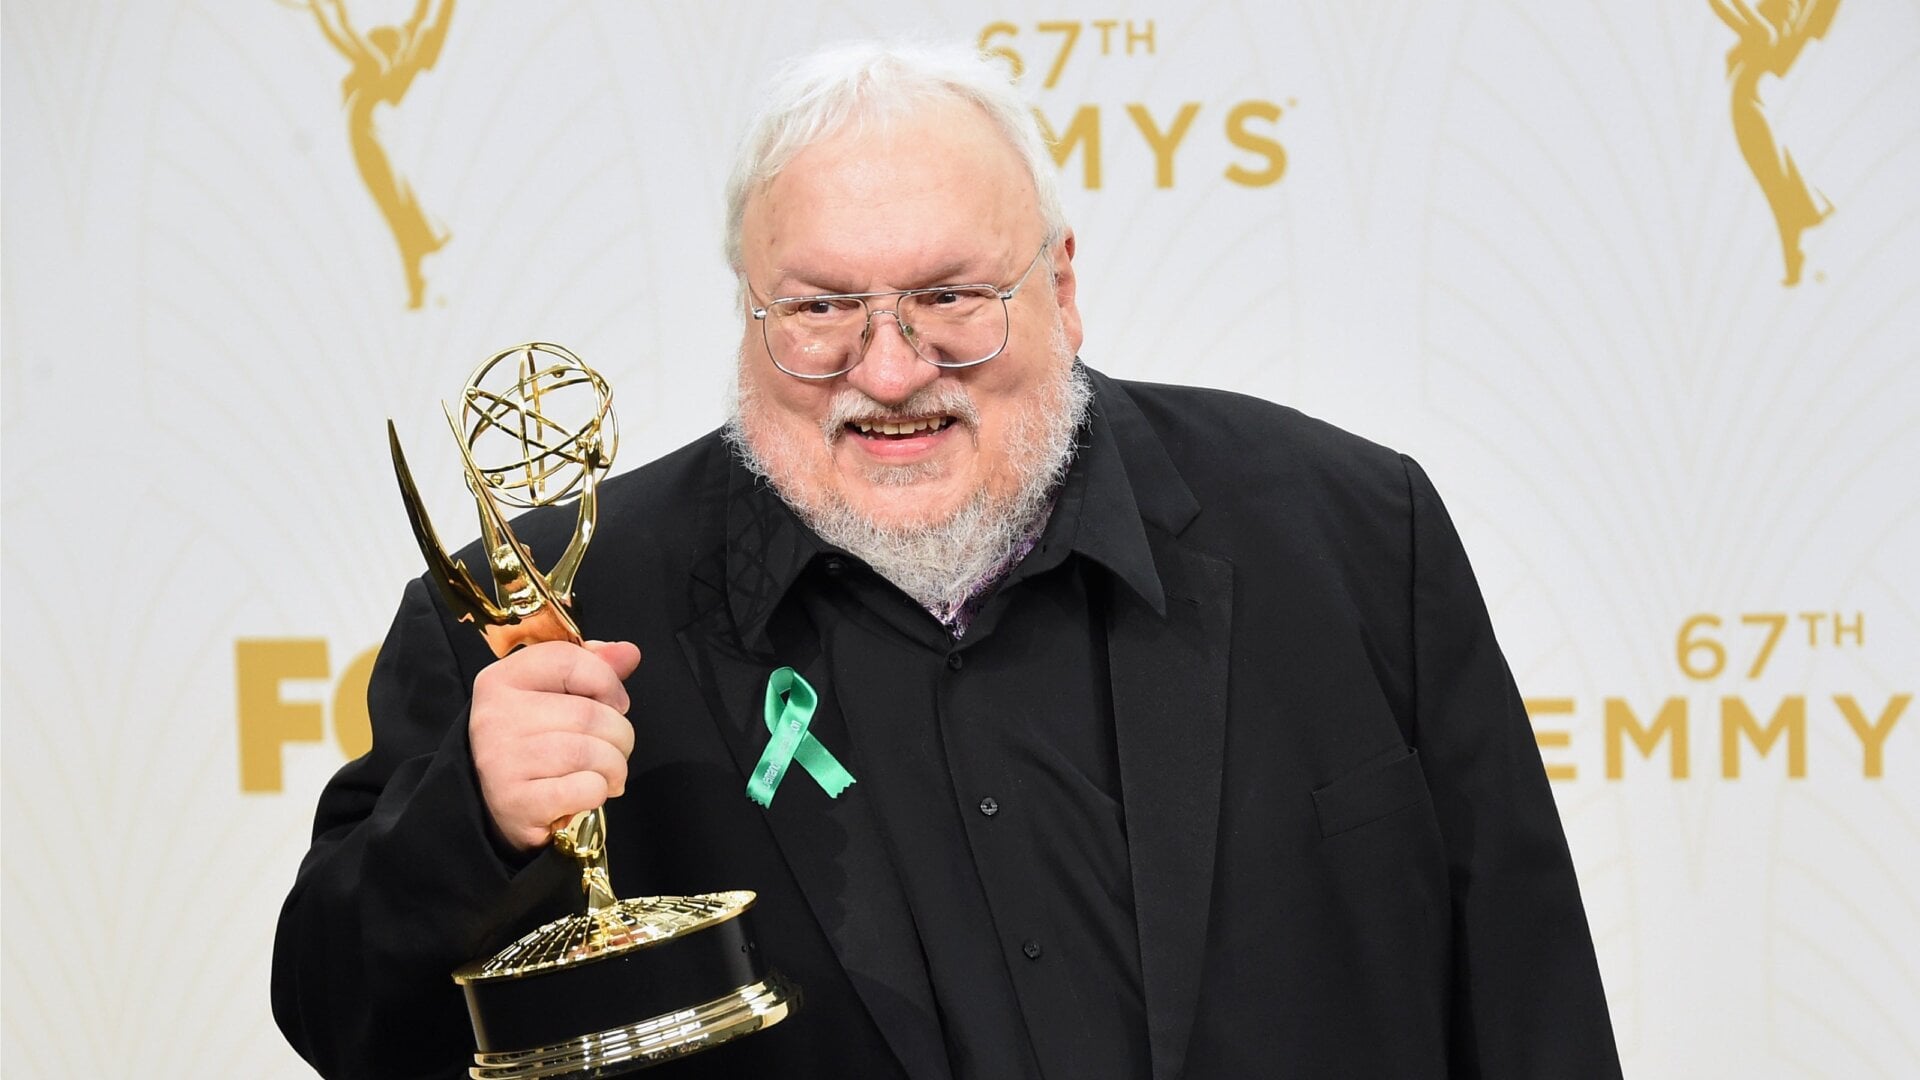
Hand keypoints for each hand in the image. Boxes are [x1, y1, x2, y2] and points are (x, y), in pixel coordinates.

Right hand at [468, 640, 641, 852]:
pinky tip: (589, 792)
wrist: (493, 804)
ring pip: (589, 752)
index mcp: (501, 680)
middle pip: (587, 713)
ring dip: (614, 766)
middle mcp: (495, 717)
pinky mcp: (516, 802)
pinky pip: (584, 788)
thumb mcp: (551, 696)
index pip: (567, 659)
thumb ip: (590, 669)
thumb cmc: (532, 743)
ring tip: (609, 772)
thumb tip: (628, 652)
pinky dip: (599, 791)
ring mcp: (501, 761)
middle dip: (619, 734)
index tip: (616, 702)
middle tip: (616, 748)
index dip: (606, 679)